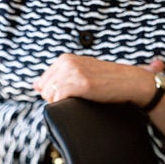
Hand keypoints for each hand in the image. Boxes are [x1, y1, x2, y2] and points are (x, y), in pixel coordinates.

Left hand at [33, 54, 162, 106]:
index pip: (43, 81)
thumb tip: (35, 85)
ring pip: (50, 94)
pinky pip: (58, 98)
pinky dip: (64, 105)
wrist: (129, 82)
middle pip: (44, 89)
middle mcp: (67, 62)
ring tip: (78, 100)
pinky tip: (77, 103)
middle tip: (75, 99)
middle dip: (55, 98)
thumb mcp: (80, 72)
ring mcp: (74, 72)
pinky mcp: (81, 83)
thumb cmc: (106, 80)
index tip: (69, 95)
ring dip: (61, 103)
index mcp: (66, 58)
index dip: (52, 93)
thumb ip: (58, 76)